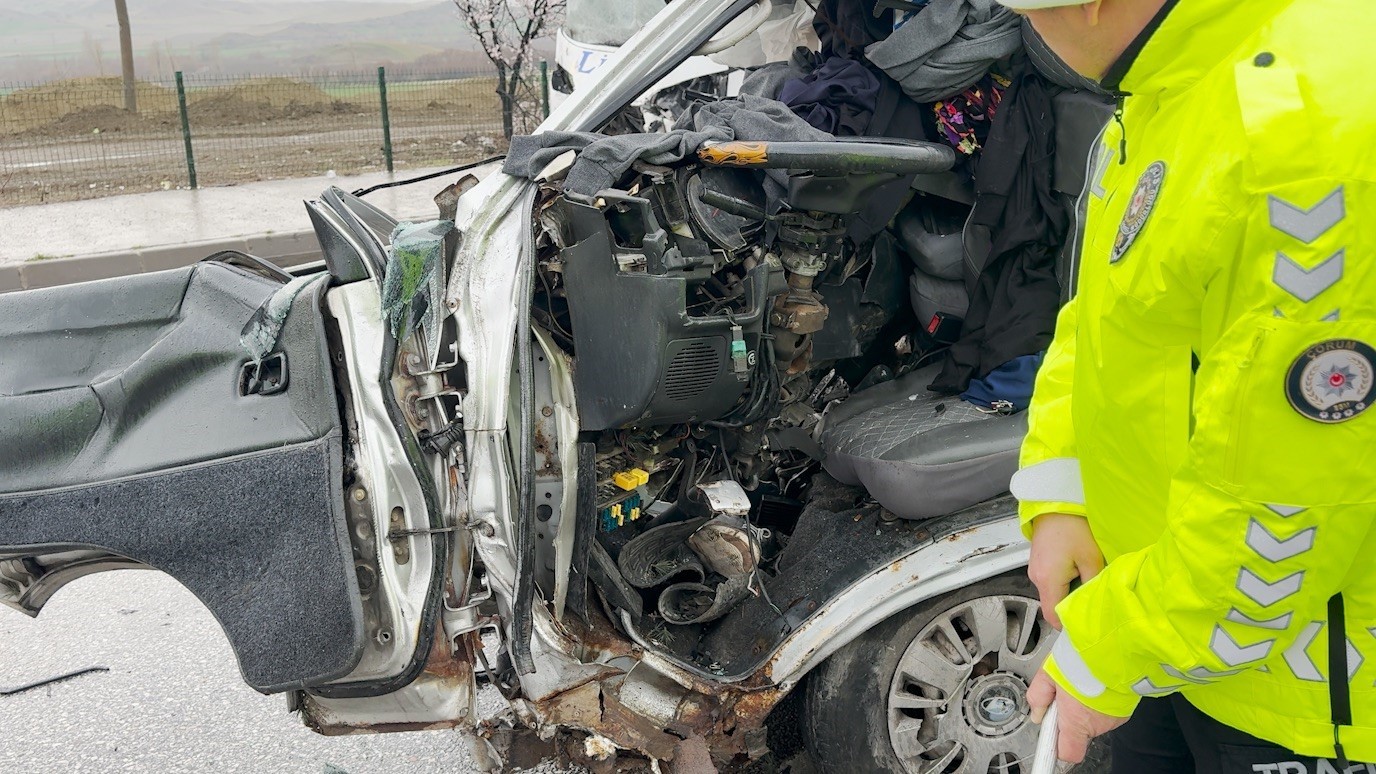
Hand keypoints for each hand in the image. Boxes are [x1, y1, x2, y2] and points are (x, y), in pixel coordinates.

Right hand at [1027, 512, 1103, 628]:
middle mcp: (1036, 578)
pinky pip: (1050, 580)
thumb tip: (1095, 603)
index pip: (1053, 616)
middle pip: (1053, 604)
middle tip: (1093, 598)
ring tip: (1087, 578)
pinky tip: (1076, 567)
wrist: (1055, 504)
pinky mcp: (1038, 561)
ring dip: (1068, 590)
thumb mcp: (1091, 559)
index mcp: (1048, 581)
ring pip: (1053, 592)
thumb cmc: (1074, 528)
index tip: (1086, 623)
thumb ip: (1093, 584)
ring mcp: (1035, 569)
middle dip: (1072, 604)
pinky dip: (1063, 580)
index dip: (1068, 624)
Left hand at [1027, 668, 1129, 763]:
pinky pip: (1107, 711)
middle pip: (1079, 732)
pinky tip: (1096, 684)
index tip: (1052, 735)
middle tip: (1066, 693)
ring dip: (1086, 706)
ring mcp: (1113, 718)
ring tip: (1082, 683)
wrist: (1115, 648)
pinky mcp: (1124, 709)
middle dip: (1071, 716)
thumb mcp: (1049, 673)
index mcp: (1076, 720)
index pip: (1068, 752)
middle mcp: (1097, 723)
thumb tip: (1037, 713)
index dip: (1058, 745)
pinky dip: (1100, 701)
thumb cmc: (1083, 658)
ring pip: (1093, 720)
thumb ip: (1039, 697)